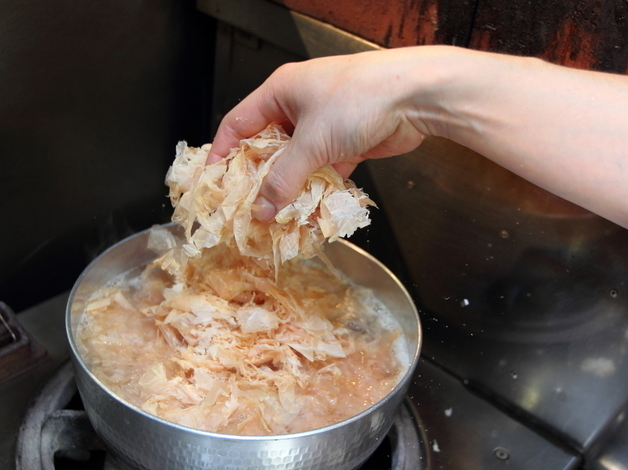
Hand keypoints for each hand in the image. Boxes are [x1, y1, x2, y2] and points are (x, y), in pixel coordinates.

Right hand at [206, 47, 446, 219]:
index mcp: (280, 92)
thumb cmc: (358, 101)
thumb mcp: (311, 141)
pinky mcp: (346, 144)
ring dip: (290, 190)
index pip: (238, 123)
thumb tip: (261, 210)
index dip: (223, 153)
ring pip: (297, 164)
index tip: (213, 184)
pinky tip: (309, 214)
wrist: (415, 97)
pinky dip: (317, 191)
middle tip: (248, 210)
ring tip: (278, 219)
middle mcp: (299, 107)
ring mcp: (324, 126)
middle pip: (268, 148)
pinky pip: (322, 172)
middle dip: (259, 180)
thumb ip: (283, 179)